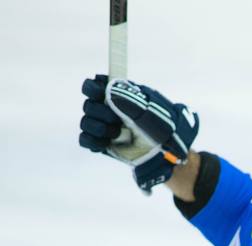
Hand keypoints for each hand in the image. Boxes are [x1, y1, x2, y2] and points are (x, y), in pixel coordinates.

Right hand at [79, 74, 199, 192]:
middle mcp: (107, 108)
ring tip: (118, 133)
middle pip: (88, 105)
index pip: (92, 85)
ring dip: (99, 128)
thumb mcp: (149, 109)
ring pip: (85, 123)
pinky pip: (85, 140)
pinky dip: (93, 141)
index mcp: (117, 94)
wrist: (167, 153)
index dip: (92, 89)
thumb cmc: (162, 127)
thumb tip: (108, 92)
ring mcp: (104, 126)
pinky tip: (106, 143)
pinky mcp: (102, 143)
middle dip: (100, 112)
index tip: (100, 94)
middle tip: (116, 119)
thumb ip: (128, 98)